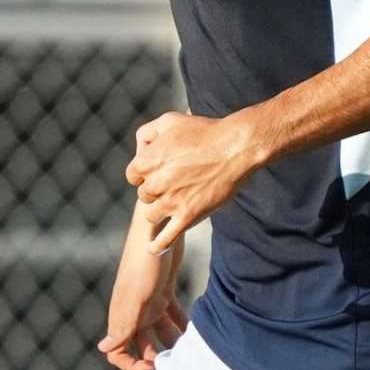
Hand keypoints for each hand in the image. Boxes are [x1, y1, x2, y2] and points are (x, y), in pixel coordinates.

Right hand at [97, 207, 189, 369]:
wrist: (157, 229)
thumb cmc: (144, 263)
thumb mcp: (136, 297)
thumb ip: (123, 325)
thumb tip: (103, 349)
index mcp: (123, 316)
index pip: (118, 352)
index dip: (132, 366)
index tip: (154, 366)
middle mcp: (133, 313)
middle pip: (140, 346)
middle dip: (156, 358)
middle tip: (178, 361)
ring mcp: (149, 302)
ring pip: (159, 333)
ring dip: (173, 343)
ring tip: (193, 349)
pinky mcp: (164, 290)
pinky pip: (173, 315)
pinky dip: (183, 324)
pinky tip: (198, 330)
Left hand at [125, 110, 263, 250]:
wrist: (235, 147)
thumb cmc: (205, 131)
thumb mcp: (169, 120)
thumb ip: (147, 133)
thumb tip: (140, 149)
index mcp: (147, 160)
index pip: (133, 176)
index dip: (146, 174)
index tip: (161, 171)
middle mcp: (155, 182)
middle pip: (144, 195)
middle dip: (156, 190)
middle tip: (177, 183)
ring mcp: (171, 201)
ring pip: (152, 215)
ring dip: (160, 211)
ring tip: (175, 205)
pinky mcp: (188, 216)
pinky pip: (167, 237)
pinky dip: (158, 245)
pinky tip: (153, 249)